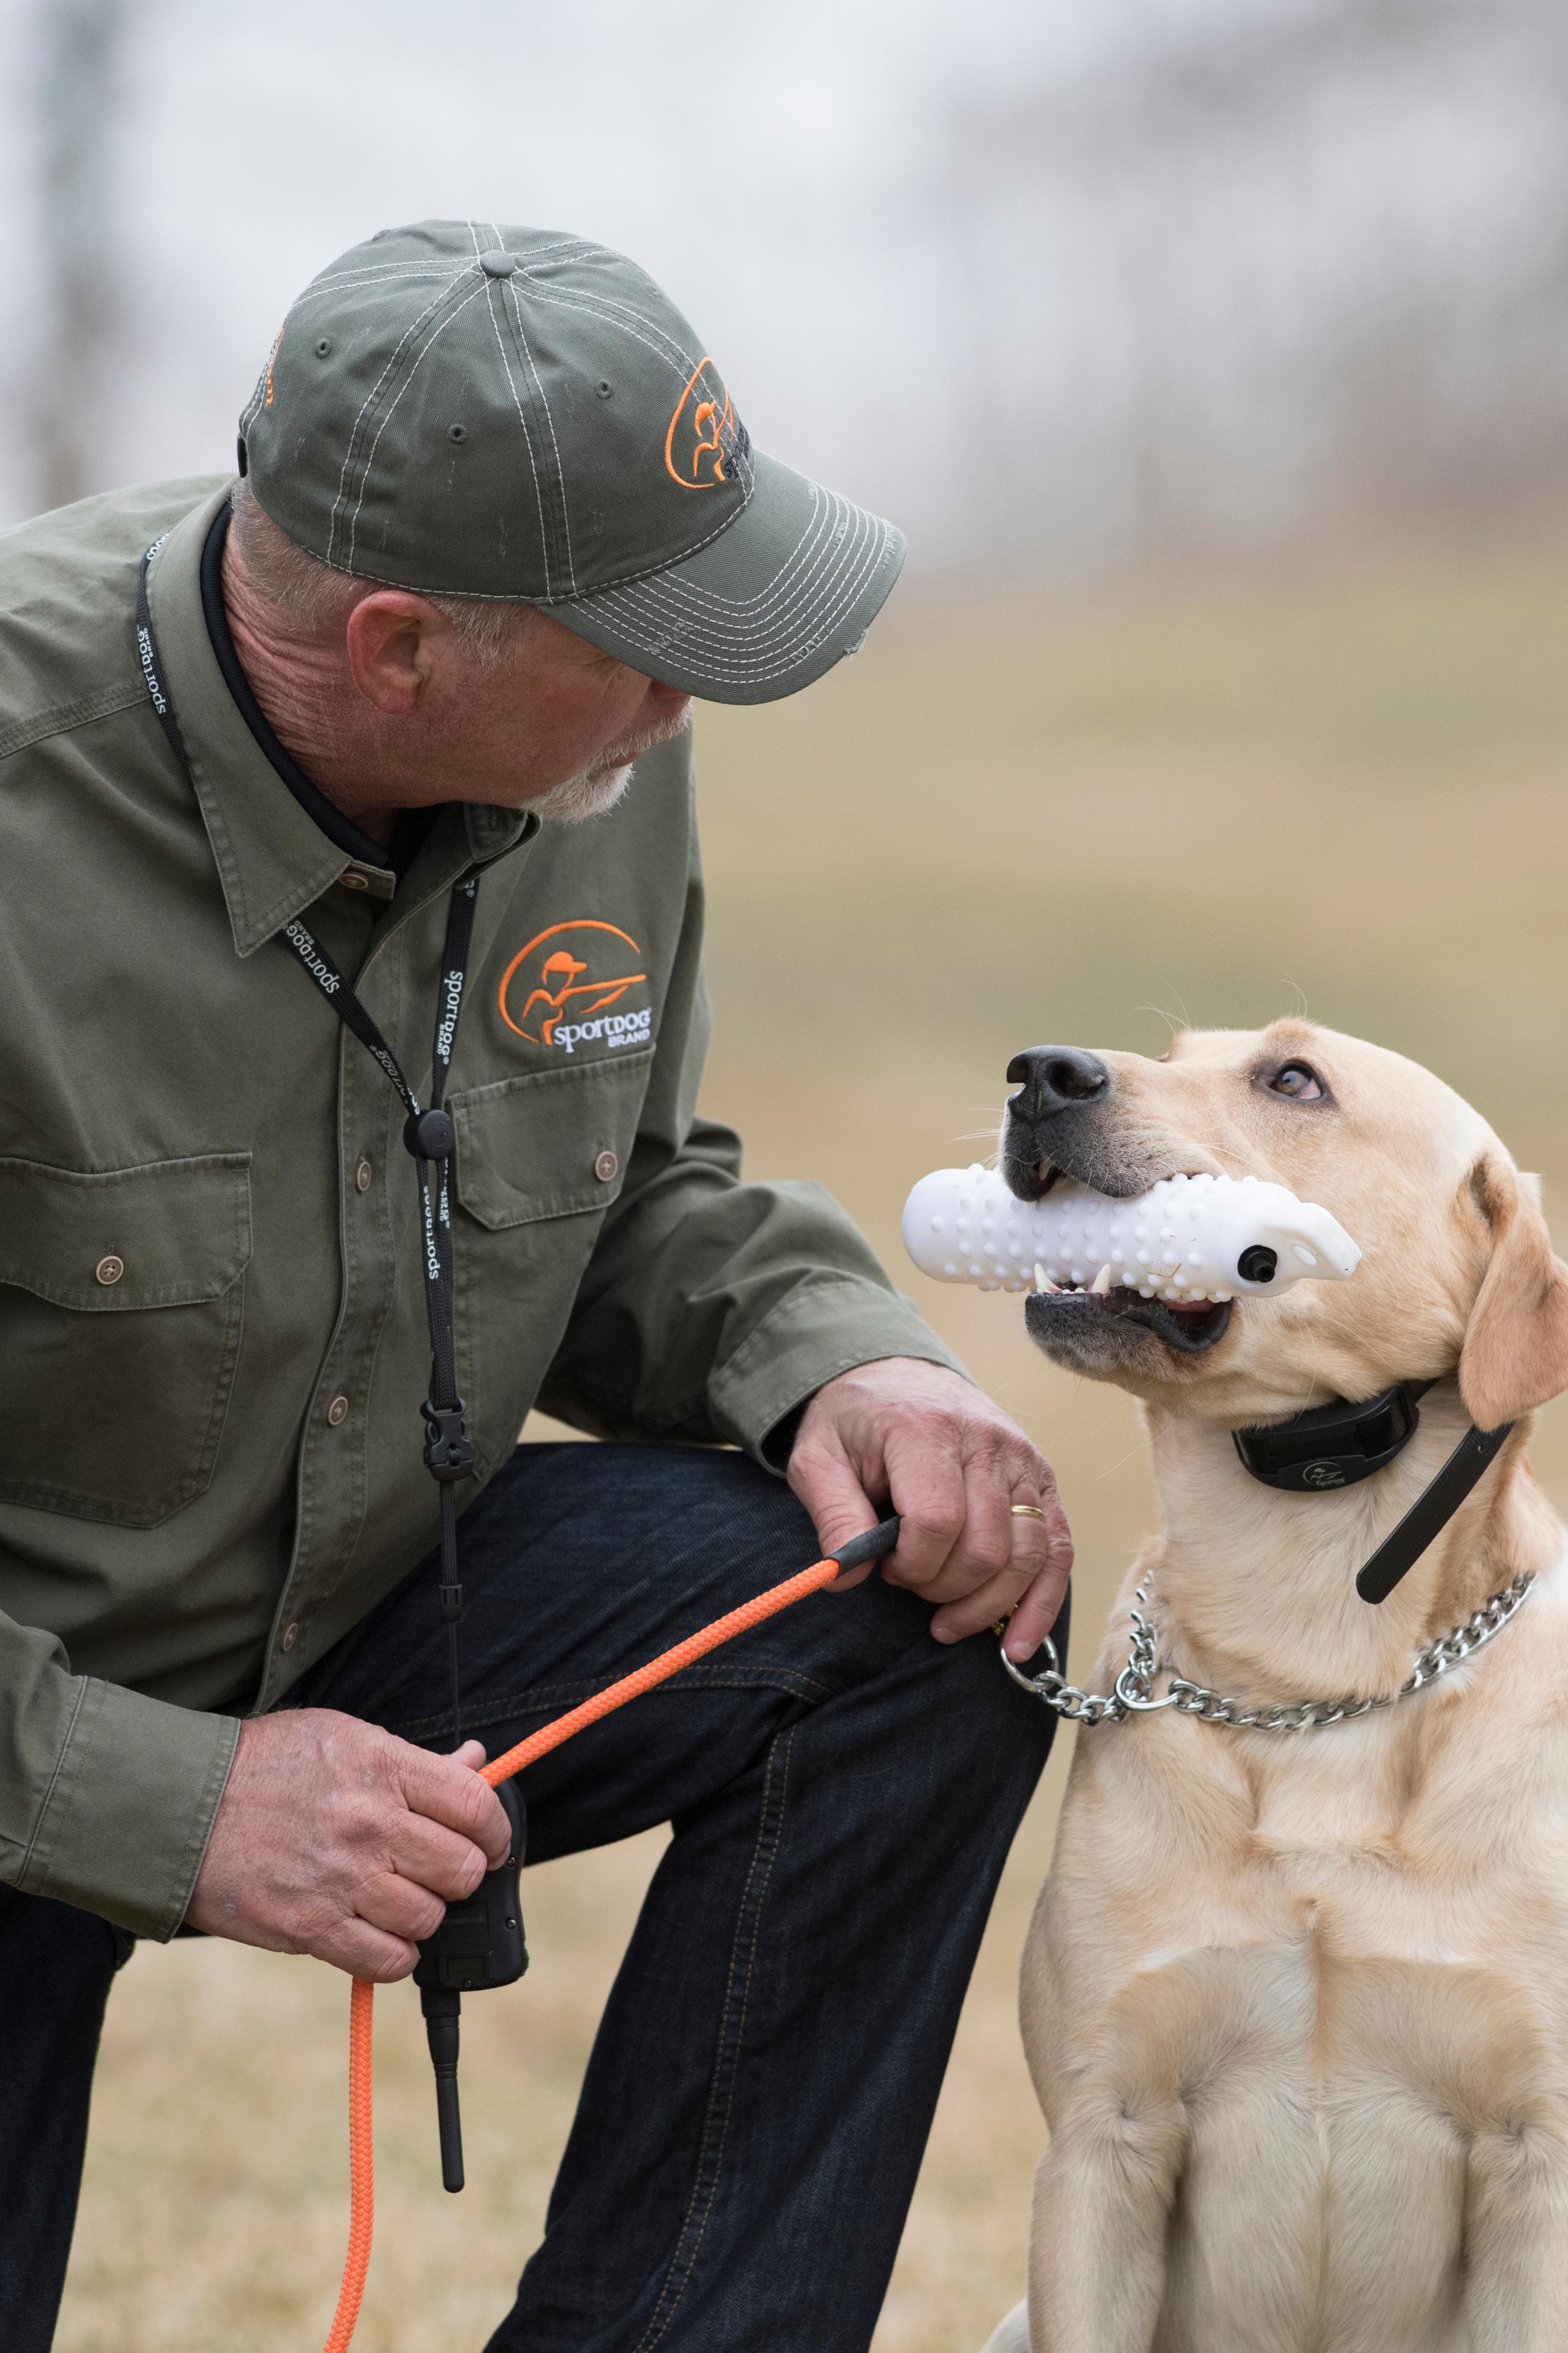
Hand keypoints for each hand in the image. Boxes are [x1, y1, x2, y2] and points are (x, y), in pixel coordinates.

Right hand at [186, 1710, 512, 1980]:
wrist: (180, 1807)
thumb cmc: (266, 1765)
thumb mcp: (342, 1736)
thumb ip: (415, 1759)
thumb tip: (478, 1761)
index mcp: (381, 1766)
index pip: (476, 1805)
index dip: (496, 1830)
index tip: (492, 1841)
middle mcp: (368, 1823)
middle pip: (462, 1869)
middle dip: (461, 1873)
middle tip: (439, 1870)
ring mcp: (340, 1879)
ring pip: (428, 1918)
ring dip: (423, 1913)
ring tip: (398, 1897)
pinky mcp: (310, 1927)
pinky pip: (386, 1961)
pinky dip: (395, 1954)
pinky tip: (380, 1933)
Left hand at [787, 1358, 1071, 1655]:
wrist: (899, 1376)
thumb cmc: (857, 1423)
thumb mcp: (817, 1458)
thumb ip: (832, 1516)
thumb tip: (843, 1579)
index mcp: (926, 1430)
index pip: (936, 1522)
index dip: (910, 1565)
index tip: (885, 1568)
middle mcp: (986, 1442)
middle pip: (984, 1547)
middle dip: (942, 1588)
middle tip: (910, 1584)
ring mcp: (1022, 1460)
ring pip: (1025, 1556)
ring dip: (985, 1605)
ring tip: (947, 1620)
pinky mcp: (1043, 1479)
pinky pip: (1057, 1550)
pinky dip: (1039, 1604)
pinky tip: (1016, 1645)